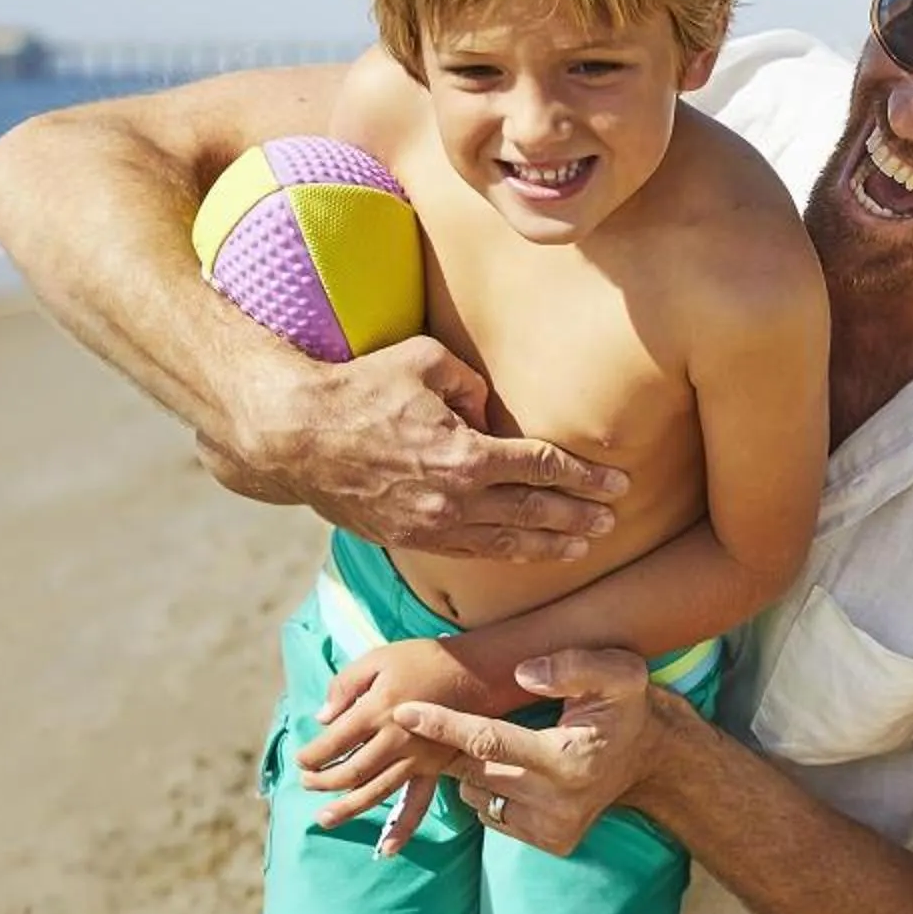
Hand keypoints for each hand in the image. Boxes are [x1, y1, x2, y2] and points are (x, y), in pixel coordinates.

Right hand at [226, 337, 626, 559]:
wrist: (295, 437)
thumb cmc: (360, 388)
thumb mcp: (424, 360)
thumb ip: (471, 382)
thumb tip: (491, 411)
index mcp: (467, 452)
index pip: (543, 467)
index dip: (584, 477)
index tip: (617, 483)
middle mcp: (455, 497)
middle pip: (535, 512)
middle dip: (579, 517)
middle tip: (613, 520)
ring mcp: (432, 525)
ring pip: (506, 543)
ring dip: (549, 545)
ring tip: (582, 546)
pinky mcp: (409, 538)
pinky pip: (470, 551)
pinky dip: (505, 553)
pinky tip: (526, 550)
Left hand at [300, 637, 523, 848]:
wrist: (475, 672)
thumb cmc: (422, 660)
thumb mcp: (377, 658)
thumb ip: (345, 685)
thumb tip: (322, 718)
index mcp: (378, 710)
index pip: (334, 741)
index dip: (313, 755)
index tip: (301, 761)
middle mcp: (396, 739)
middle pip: (351, 770)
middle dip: (323, 781)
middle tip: (307, 783)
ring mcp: (417, 758)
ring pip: (376, 791)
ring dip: (348, 807)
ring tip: (324, 818)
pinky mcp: (435, 769)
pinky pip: (418, 804)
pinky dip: (402, 828)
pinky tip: (387, 849)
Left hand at [388, 648, 682, 857]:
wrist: (650, 758)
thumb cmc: (625, 707)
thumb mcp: (617, 672)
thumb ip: (573, 666)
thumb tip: (523, 674)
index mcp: (569, 761)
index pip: (488, 741)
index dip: (443, 725)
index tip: (404, 711)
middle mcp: (559, 803)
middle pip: (475, 769)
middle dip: (454, 743)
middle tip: (445, 718)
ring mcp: (554, 829)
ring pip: (478, 795)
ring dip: (473, 768)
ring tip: (497, 745)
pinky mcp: (551, 843)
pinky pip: (492, 815)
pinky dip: (490, 790)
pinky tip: (514, 770)